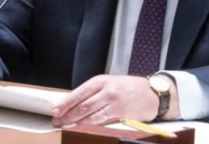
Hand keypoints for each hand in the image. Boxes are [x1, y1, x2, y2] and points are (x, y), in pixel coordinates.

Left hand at [51, 75, 178, 126]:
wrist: (153, 93)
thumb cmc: (129, 87)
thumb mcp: (110, 83)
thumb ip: (94, 92)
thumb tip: (74, 102)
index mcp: (101, 80)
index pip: (79, 92)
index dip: (66, 103)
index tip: (55, 110)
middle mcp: (107, 90)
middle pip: (83, 106)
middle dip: (67, 115)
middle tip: (57, 120)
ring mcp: (114, 103)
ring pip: (91, 116)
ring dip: (76, 122)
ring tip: (65, 125)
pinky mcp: (121, 114)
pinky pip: (102, 121)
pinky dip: (90, 125)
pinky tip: (82, 127)